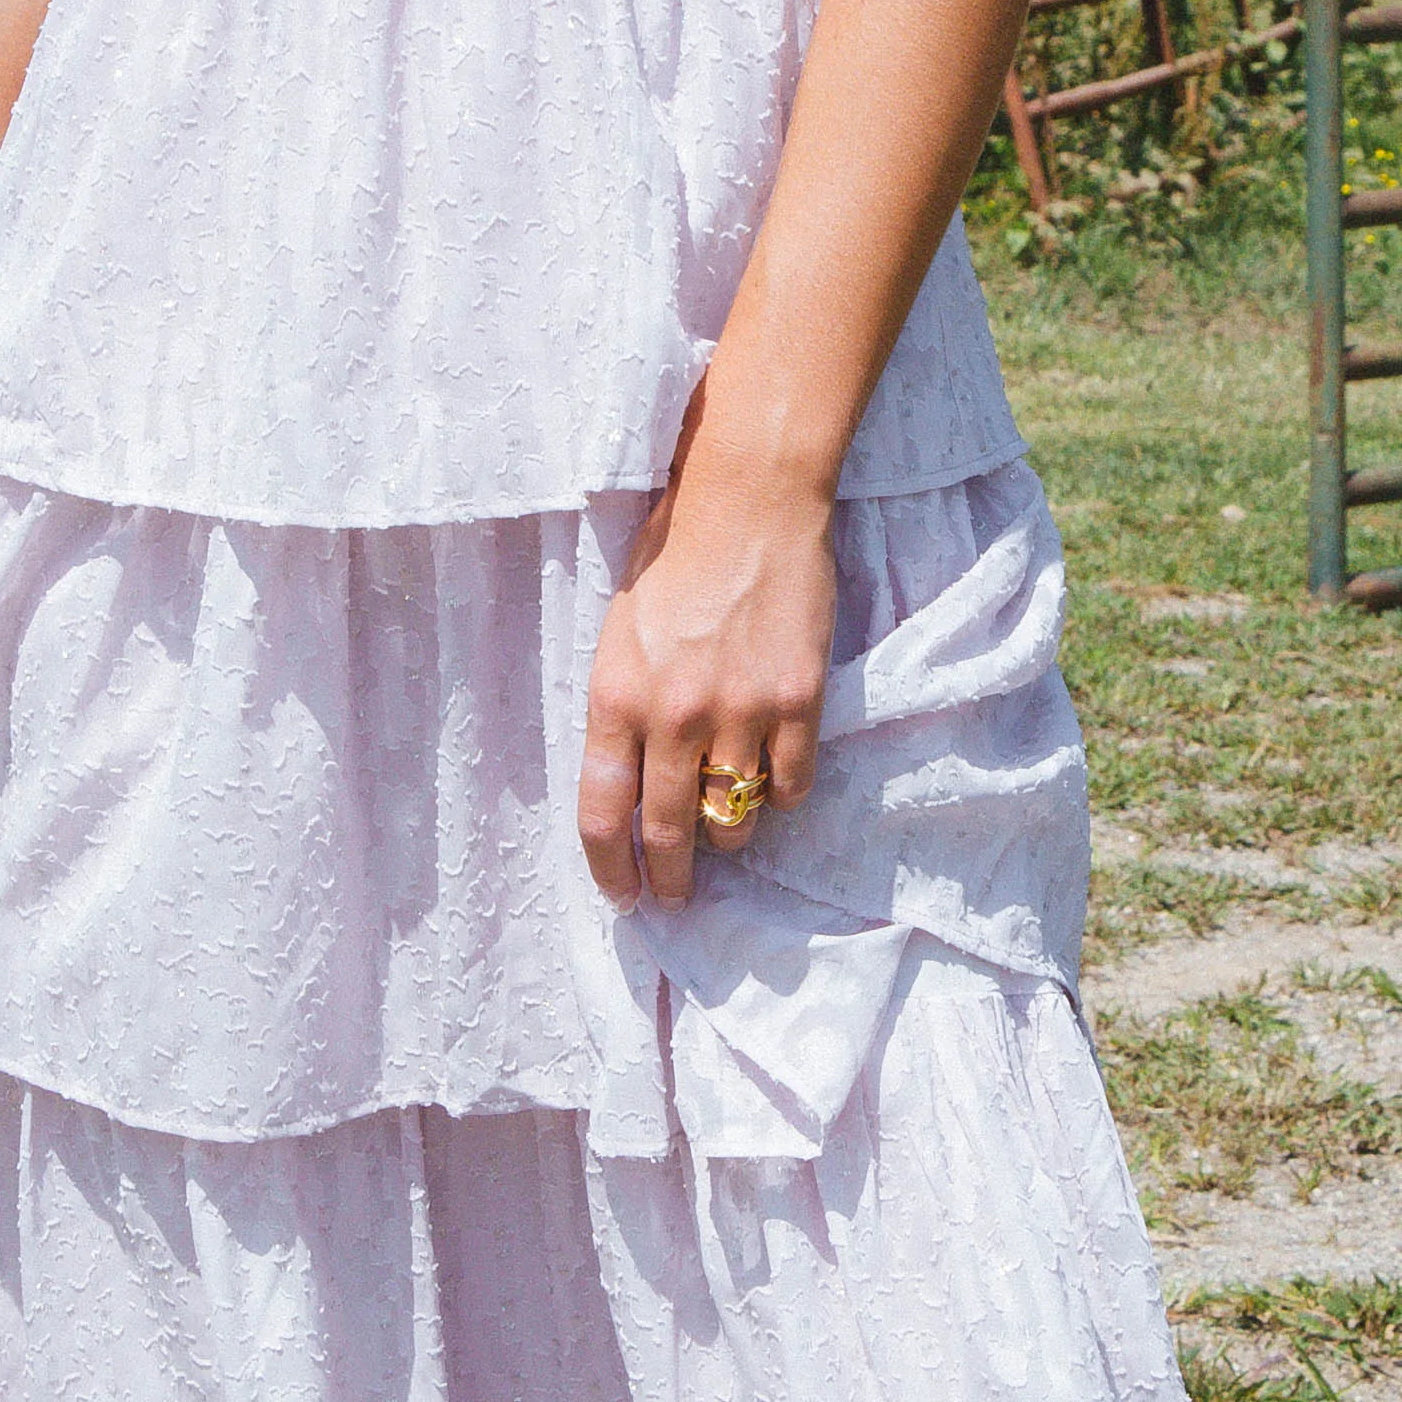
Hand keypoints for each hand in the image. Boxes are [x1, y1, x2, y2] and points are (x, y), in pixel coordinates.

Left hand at [578, 450, 837, 905]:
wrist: (748, 504)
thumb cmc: (673, 557)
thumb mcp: (619, 636)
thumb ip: (623, 710)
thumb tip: (633, 785)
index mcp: (616, 698)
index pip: (603, 814)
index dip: (611, 869)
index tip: (623, 893)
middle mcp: (674, 717)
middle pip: (669, 835)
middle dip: (670, 880)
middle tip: (675, 897)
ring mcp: (740, 714)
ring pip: (735, 821)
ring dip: (729, 835)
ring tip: (727, 828)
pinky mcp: (797, 703)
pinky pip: (791, 786)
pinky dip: (781, 795)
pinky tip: (774, 781)